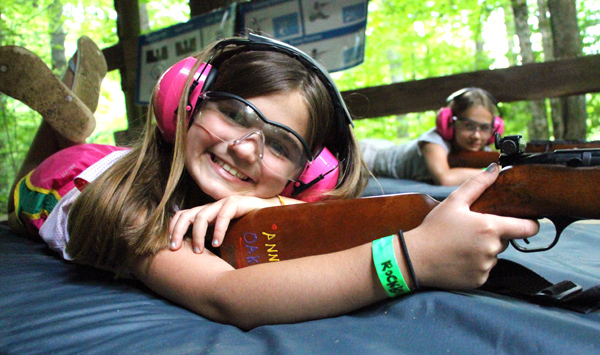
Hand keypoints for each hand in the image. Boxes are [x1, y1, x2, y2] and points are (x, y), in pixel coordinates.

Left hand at [169, 196, 281, 252]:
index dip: (173, 229)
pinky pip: (222, 216)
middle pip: (185, 215)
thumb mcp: (225, 237)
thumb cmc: (248, 230)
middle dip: (177, 232)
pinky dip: (218, 231)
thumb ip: (211, 242)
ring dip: (197, 236)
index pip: (181, 217)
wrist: (271, 216)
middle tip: (175, 249)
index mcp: (206, 214)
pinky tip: (217, 244)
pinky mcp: (235, 203)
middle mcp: (211, 207)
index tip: (170, 246)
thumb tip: (194, 261)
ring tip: (200, 252)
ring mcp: (222, 204)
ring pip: (201, 217)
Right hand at [405, 163, 539, 288]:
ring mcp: (486, 266)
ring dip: (483, 251)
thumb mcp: (454, 202)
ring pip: (493, 256)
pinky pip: (484, 270)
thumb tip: (495, 168)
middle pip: (505, 241)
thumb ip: (477, 184)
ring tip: (460, 246)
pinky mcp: (479, 280)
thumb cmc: (434, 228)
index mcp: (490, 227)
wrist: (415, 258)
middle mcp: (492, 249)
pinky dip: (475, 266)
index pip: (526, 228)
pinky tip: (458, 259)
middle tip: (469, 232)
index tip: (528, 223)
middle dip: (492, 236)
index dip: (531, 224)